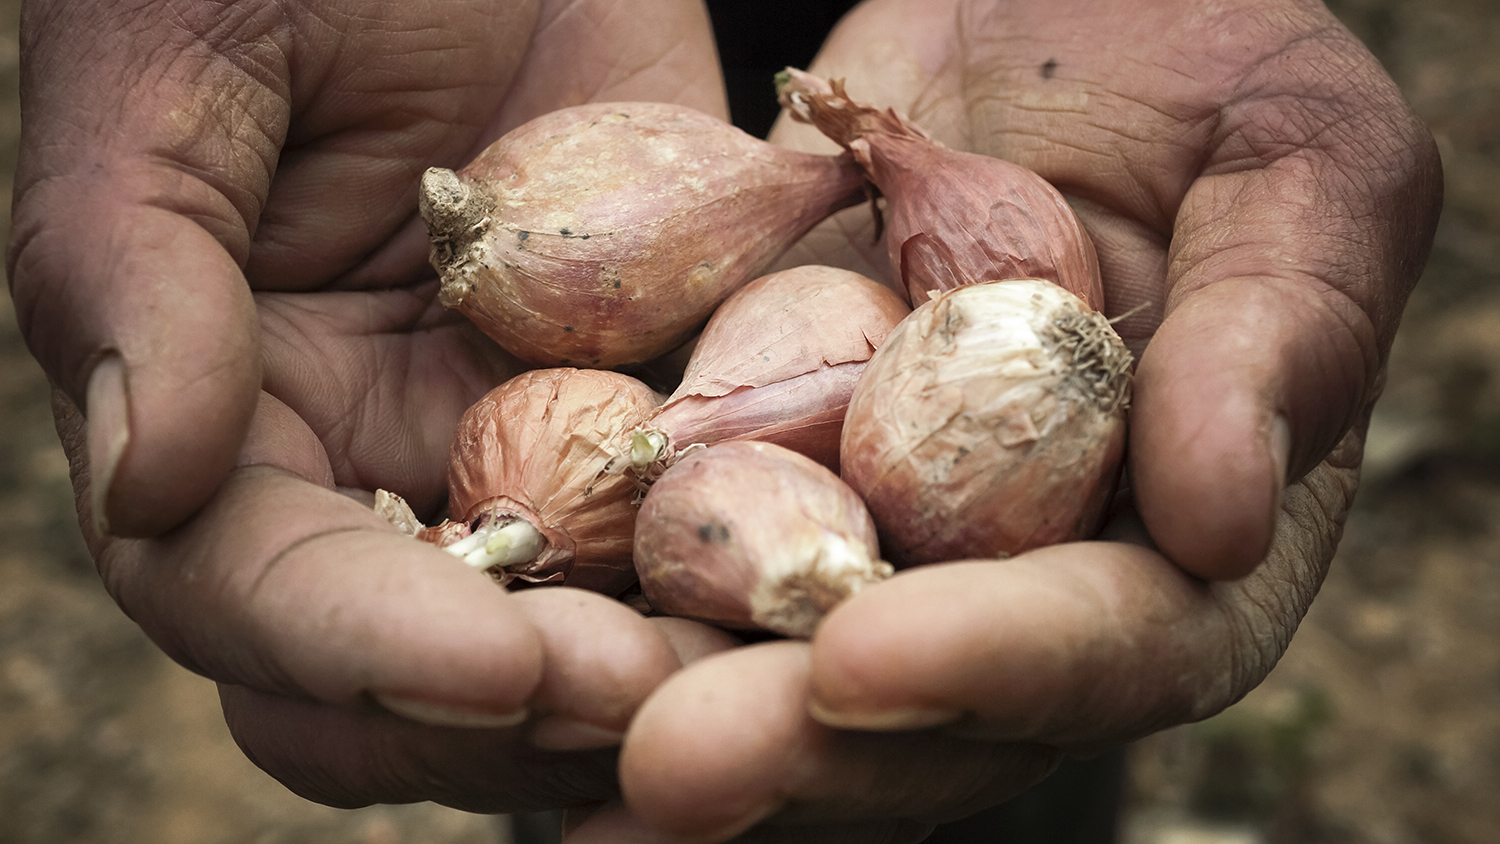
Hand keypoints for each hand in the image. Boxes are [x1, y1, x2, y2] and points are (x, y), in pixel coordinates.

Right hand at [10, 0, 736, 811]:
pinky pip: (714, 485)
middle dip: (535, 699)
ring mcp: (526, 430)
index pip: (261, 594)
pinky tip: (837, 559)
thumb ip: (133, 279)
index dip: (367, 651)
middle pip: (429, 660)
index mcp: (233, 419)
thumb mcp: (170, 89)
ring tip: (759, 663)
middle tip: (654, 697)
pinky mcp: (654, 375)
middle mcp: (379, 459)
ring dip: (667, 657)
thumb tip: (148, 487)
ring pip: (587, 607)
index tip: (495, 667)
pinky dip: (766, 535)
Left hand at [611, 0, 1443, 838]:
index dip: (1003, 667)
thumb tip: (1226, 514)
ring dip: (669, 707)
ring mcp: (890, 529)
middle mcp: (1028, 571)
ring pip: (784, 659)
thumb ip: (1285, 325)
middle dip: (799, 742)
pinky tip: (503, 635)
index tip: (867, 660)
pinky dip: (601, 598)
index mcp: (1189, 537)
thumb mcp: (1298, 161)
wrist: (1051, 16)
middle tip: (667, 767)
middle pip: (928, 705)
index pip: (1121, 644)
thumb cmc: (1215, 72)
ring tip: (555, 731)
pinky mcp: (771, 465)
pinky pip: (685, 547)